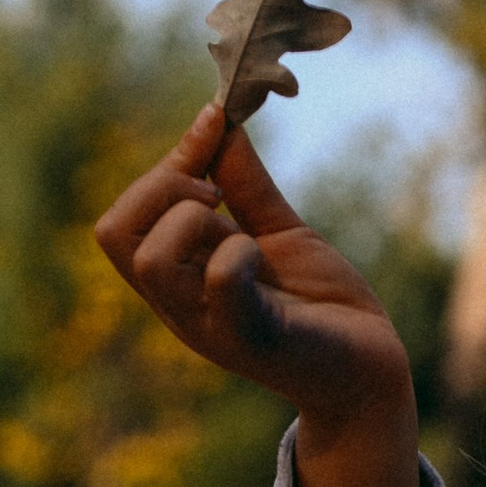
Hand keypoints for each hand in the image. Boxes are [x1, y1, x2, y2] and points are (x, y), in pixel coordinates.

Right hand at [93, 102, 419, 486]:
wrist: (371, 368)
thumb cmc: (322, 306)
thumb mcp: (278, 231)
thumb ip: (244, 184)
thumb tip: (218, 118)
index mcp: (179, 280)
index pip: (121, 218)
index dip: (163, 166)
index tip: (215, 130)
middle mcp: (182, 307)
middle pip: (114, 234)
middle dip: (162, 187)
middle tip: (219, 196)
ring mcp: (212, 326)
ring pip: (151, 260)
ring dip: (193, 220)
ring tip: (240, 230)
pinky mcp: (254, 340)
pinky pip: (221, 283)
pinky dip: (238, 253)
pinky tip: (264, 257)